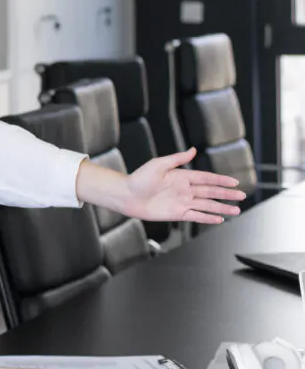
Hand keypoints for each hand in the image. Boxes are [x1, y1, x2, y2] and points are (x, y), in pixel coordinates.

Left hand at [80, 149, 243, 224]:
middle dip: (226, 194)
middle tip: (241, 196)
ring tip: (236, 210)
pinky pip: (196, 216)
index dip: (221, 180)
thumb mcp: (158, 164)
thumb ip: (177, 159)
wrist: (126, 196)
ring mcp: (181, 202)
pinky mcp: (177, 213)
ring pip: (206, 205)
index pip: (206, 178)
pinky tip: (219, 219)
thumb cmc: (138, 178)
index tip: (235, 182)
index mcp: (181, 176)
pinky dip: (208, 217)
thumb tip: (193, 149)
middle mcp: (184, 189)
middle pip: (210, 192)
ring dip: (221, 208)